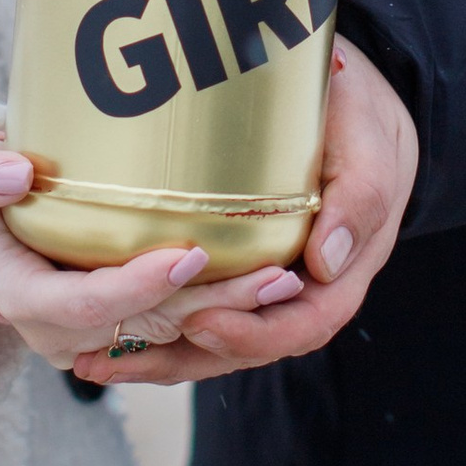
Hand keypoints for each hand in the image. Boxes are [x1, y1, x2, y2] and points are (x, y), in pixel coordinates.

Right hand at [0, 134, 306, 372]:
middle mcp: (66, 333)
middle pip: (148, 329)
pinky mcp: (126, 326)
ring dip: (232, 314)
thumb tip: (14, 174)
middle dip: (212, 307)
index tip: (189, 253)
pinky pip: (183, 331)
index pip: (88, 305)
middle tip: (274, 277)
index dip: (140, 287)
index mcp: (26, 302)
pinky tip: (274, 281)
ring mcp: (99, 336)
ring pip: (175, 336)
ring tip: (288, 281)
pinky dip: (226, 312)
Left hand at [68, 38, 416, 386]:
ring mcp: (270, 282)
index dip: (253, 334)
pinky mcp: (239, 266)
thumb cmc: (362, 118)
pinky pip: (204, 306)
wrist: (355, 104)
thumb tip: (325, 261)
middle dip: (184, 357)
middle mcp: (305, 289)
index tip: (201, 322)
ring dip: (161, 354)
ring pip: (220, 336)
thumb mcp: (369, 144)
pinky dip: (159, 323)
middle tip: (121, 354)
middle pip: (250, 346)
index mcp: (343, 272)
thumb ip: (358, 196)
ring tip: (95, 361)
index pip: (304, 325)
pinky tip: (108, 325)